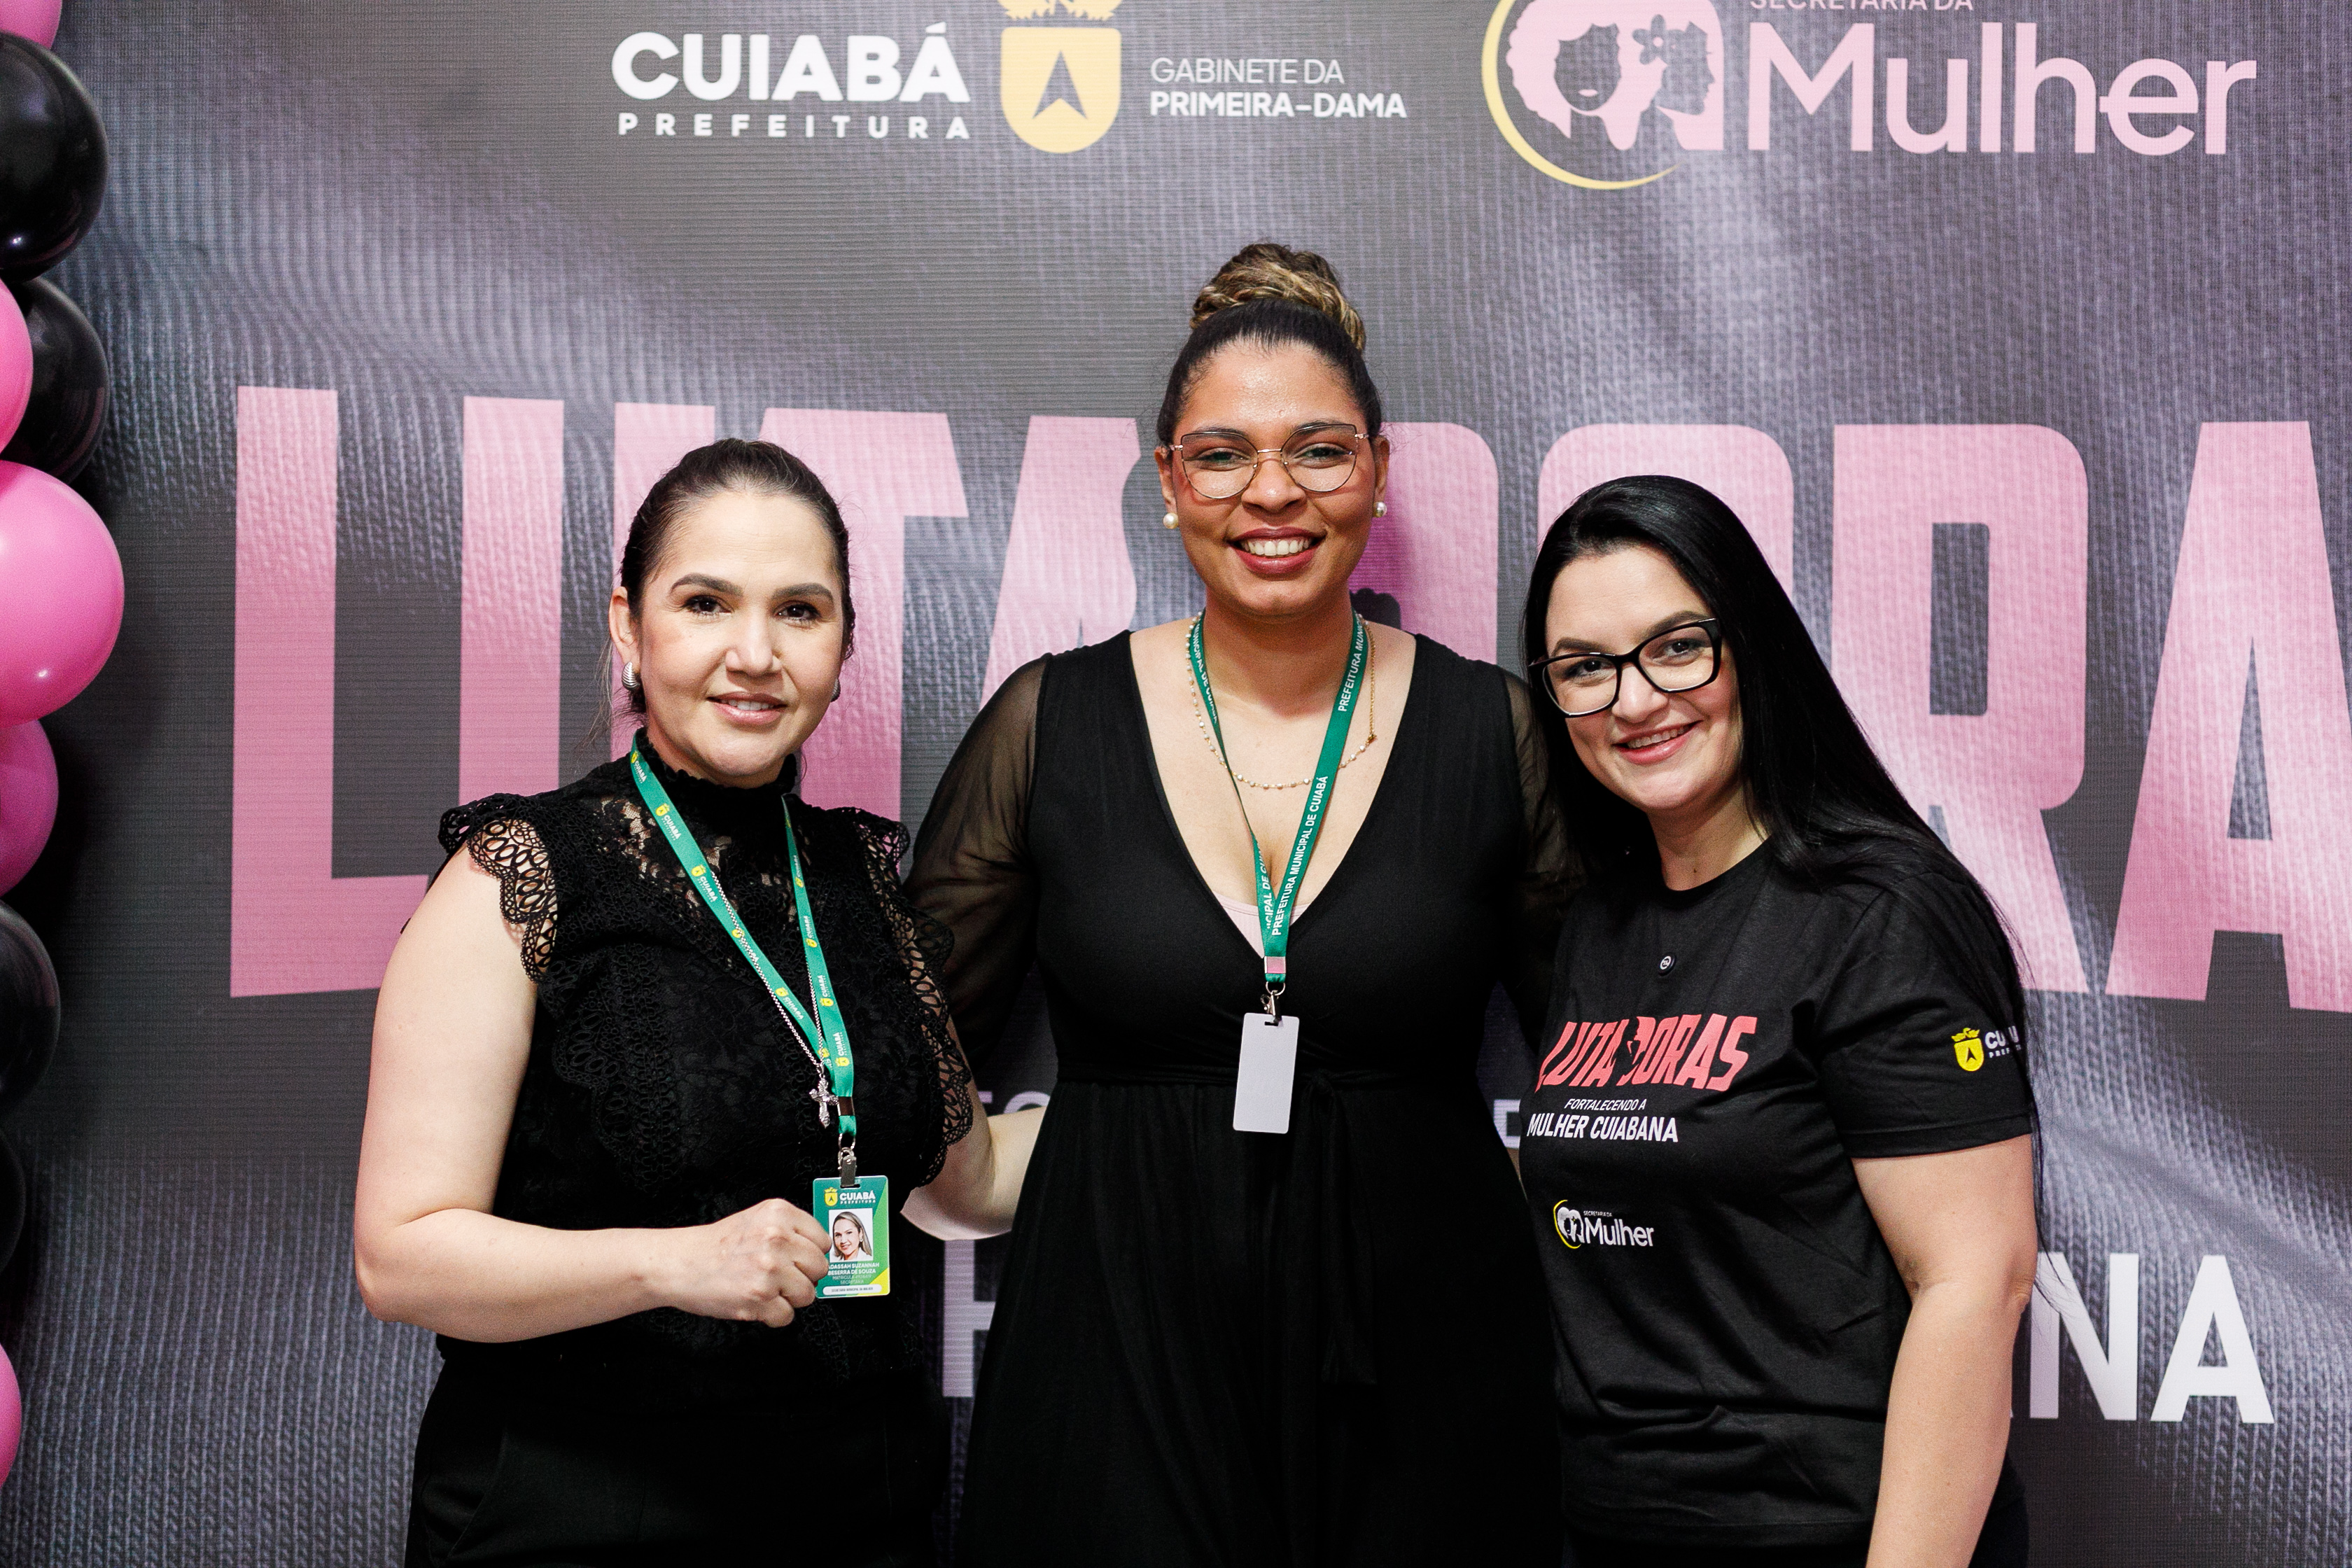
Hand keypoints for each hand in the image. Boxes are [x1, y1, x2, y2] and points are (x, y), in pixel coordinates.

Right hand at [657, 1198, 832, 1325]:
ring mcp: (770, 1269)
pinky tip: (756, 1302)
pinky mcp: (759, 1297)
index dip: (810, 1255)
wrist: (679, 1263)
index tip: (798, 1261)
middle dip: (803, 1277)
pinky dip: (773, 1316)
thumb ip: (789, 1230)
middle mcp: (777, 1238)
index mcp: (779, 1214)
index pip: (822, 1241)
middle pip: (819, 1268)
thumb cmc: (715, 1245)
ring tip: (765, 1290)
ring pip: (807, 1295)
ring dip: (788, 1298)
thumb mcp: (756, 1219)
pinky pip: (787, 1316)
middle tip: (781, 1278)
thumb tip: (819, 1250)